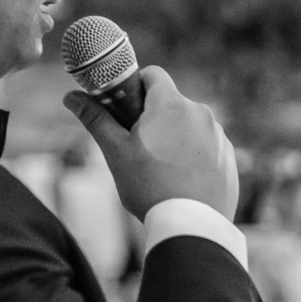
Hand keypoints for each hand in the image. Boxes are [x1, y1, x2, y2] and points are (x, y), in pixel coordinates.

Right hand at [64, 66, 238, 220]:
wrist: (191, 226)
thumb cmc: (149, 186)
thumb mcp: (116, 152)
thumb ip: (96, 119)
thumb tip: (71, 97)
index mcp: (172, 104)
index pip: (153, 75)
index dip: (135, 87)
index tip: (125, 109)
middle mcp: (201, 113)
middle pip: (171, 103)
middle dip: (154, 118)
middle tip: (138, 147)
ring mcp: (219, 135)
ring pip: (190, 126)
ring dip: (175, 137)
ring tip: (161, 170)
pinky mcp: (229, 158)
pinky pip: (207, 147)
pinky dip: (194, 157)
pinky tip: (182, 181)